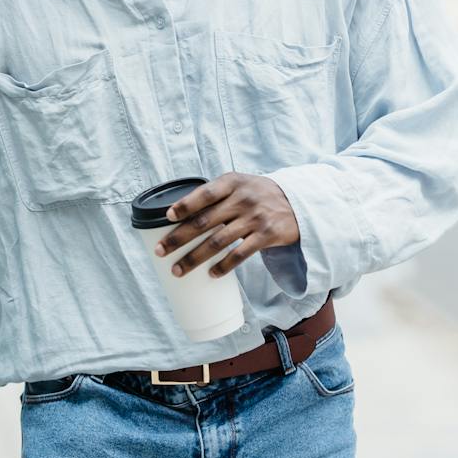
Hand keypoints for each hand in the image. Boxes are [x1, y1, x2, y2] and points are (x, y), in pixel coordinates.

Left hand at [154, 172, 299, 277]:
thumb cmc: (256, 194)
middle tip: (160, 251)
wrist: (296, 202)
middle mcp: (242, 199)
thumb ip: (214, 194)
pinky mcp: (266, 236)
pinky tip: (211, 274)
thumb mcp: (238, 184)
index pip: (204, 194)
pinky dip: (224, 266)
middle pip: (204, 222)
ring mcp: (255, 218)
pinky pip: (240, 254)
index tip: (167, 218)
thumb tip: (177, 214)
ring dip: (194, 258)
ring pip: (218, 242)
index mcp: (231, 183)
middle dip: (178, 238)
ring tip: (178, 270)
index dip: (184, 205)